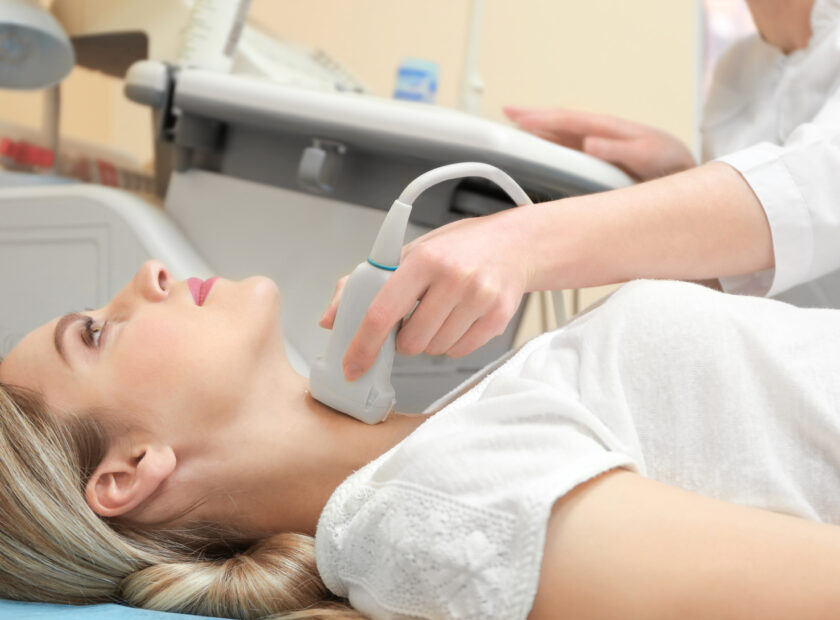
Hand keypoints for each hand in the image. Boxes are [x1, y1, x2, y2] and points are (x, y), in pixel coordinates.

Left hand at [319, 210, 531, 380]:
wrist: (514, 244)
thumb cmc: (457, 249)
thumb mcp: (409, 253)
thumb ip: (364, 284)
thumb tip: (330, 319)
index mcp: (424, 259)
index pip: (382, 313)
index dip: (363, 345)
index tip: (352, 365)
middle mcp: (453, 277)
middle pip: (410, 341)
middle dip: (404, 340)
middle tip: (413, 318)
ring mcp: (479, 299)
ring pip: (434, 350)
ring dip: (429, 341)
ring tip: (440, 313)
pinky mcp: (498, 317)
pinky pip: (459, 352)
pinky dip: (452, 343)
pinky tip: (458, 318)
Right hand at [504, 106, 695, 180]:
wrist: (687, 177)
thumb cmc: (670, 164)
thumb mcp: (647, 156)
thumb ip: (618, 149)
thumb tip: (588, 142)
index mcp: (607, 129)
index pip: (566, 119)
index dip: (539, 117)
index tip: (515, 116)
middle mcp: (599, 135)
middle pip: (559, 123)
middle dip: (532, 117)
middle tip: (506, 113)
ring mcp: (598, 148)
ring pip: (561, 136)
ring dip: (538, 132)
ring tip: (514, 130)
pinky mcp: (599, 163)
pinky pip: (568, 152)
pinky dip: (550, 149)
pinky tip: (540, 153)